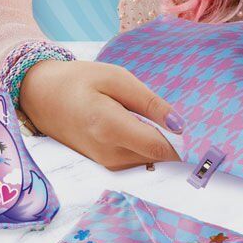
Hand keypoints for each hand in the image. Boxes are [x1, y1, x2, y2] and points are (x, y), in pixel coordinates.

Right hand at [19, 59, 181, 170]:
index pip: (159, 147)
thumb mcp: (116, 78)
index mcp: (109, 127)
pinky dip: (145, 146)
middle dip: (173, 141)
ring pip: (149, 160)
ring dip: (159, 143)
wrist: (40, 96)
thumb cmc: (79, 81)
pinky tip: (141, 125)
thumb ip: (149, 102)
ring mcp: (104, 163)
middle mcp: (107, 153)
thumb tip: (179, 124)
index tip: (201, 130)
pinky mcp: (104, 164)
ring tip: (158, 118)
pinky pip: (136, 159)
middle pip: (157, 157)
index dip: (183, 141)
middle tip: (181, 118)